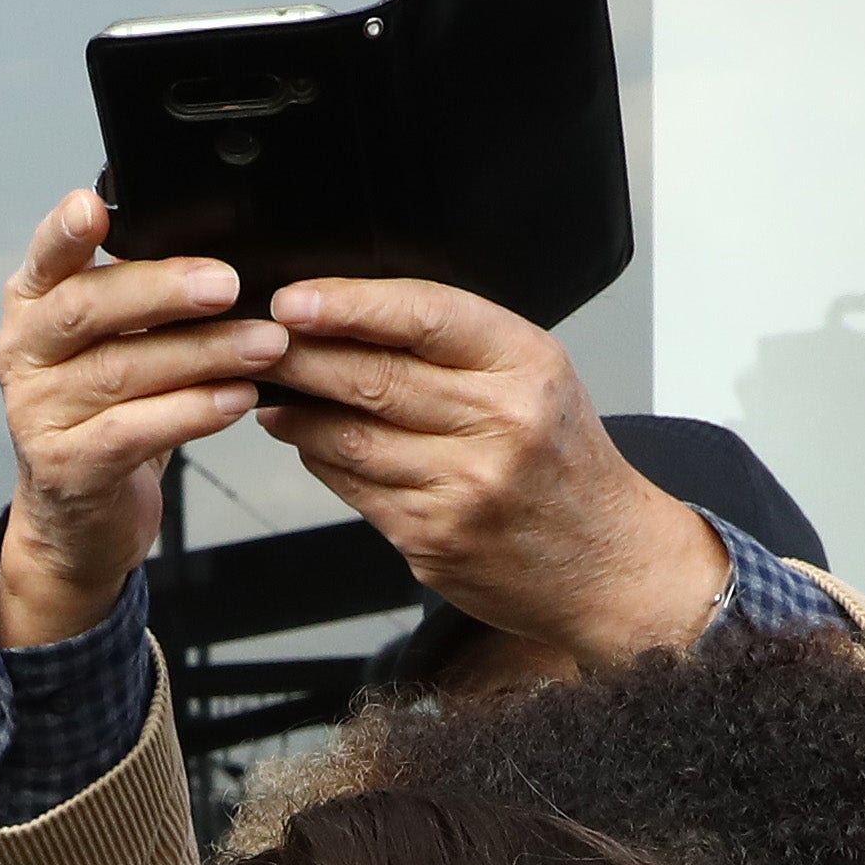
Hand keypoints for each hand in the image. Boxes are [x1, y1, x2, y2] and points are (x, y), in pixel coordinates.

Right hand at [0, 189, 286, 651]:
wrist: (79, 518)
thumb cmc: (107, 413)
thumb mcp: (113, 344)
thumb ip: (139, 295)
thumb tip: (219, 255)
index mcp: (33, 305)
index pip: (47, 256)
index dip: (66, 231)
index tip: (94, 208)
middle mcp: (25, 353)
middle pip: (88, 308)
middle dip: (163, 290)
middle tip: (227, 285)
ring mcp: (38, 412)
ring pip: (122, 371)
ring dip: (202, 354)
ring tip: (264, 344)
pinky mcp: (68, 467)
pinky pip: (134, 432)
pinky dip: (192, 412)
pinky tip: (236, 399)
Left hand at [255, 276, 726, 675]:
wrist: (606, 563)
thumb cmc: (564, 461)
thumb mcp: (537, 376)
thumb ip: (456, 345)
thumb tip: (347, 319)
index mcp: (526, 368)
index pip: (422, 317)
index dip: (348, 305)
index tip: (294, 301)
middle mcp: (500, 426)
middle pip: (373, 378)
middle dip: (301, 357)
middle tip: (258, 342)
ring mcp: (465, 489)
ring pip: (349, 438)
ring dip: (298, 413)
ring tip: (272, 392)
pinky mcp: (433, 539)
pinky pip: (355, 489)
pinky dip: (322, 461)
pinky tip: (311, 442)